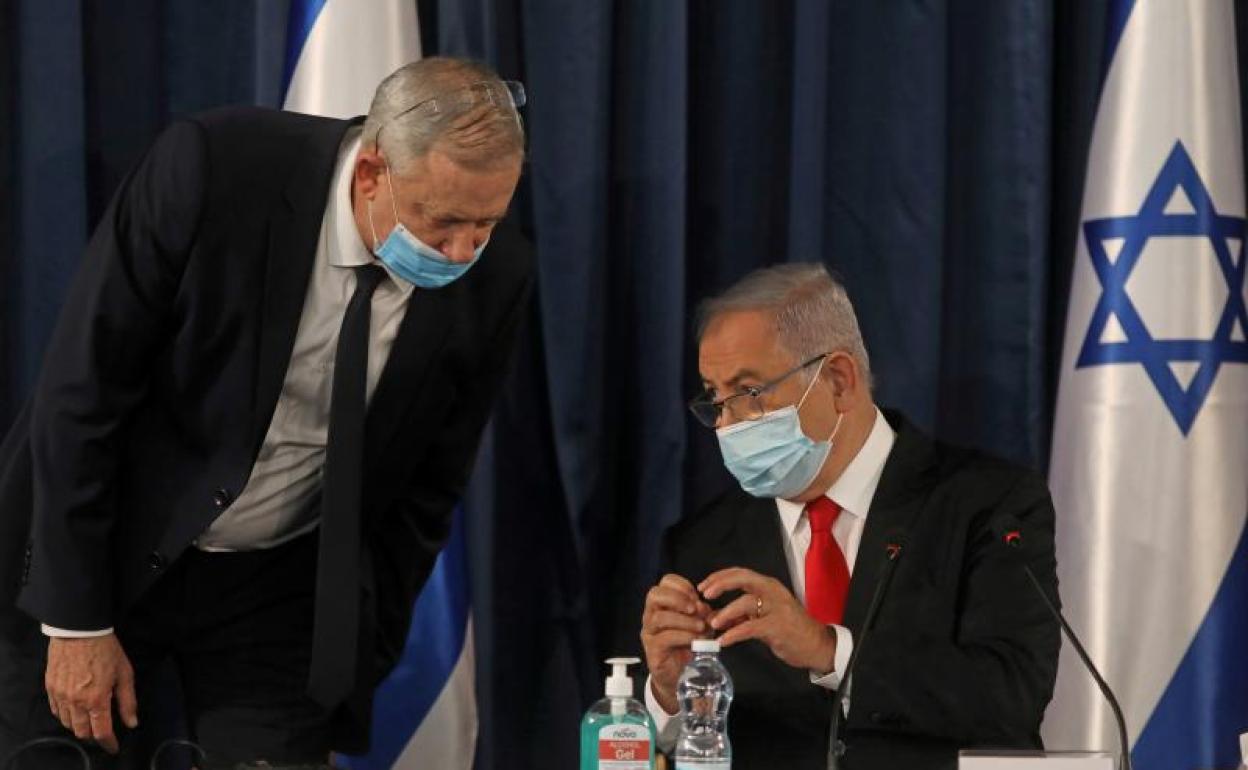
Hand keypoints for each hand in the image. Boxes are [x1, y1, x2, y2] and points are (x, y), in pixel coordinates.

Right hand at [45, 634, 138, 753]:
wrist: (79, 630)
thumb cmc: (106, 650)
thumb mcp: (125, 673)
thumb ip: (127, 701)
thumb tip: (132, 723)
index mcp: (96, 699)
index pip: (101, 732)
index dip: (108, 743)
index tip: (113, 747)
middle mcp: (75, 702)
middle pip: (82, 731)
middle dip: (93, 735)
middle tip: (102, 731)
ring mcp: (60, 696)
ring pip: (67, 723)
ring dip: (78, 726)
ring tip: (89, 720)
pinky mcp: (50, 688)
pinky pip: (56, 711)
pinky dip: (65, 716)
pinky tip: (74, 710)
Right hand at [640, 574, 712, 713]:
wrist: (679, 675)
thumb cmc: (688, 646)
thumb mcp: (699, 625)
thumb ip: (703, 614)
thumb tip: (707, 608)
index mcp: (663, 604)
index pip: (665, 582)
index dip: (682, 585)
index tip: (697, 595)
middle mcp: (651, 615)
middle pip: (654, 595)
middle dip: (677, 598)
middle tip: (695, 608)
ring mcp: (650, 632)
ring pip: (660, 617)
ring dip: (684, 620)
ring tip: (701, 626)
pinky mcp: (653, 650)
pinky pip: (664, 638)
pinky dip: (683, 636)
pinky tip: (695, 640)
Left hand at [700, 567, 836, 674]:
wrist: (817, 645)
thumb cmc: (790, 629)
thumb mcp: (763, 617)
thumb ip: (741, 615)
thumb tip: (714, 617)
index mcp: (768, 586)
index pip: (740, 573)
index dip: (719, 577)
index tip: (702, 587)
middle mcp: (772, 591)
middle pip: (742, 578)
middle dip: (720, 584)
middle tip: (705, 595)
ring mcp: (777, 608)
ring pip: (745, 602)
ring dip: (725, 613)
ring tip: (712, 624)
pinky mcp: (778, 626)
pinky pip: (751, 627)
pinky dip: (734, 633)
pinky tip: (724, 640)